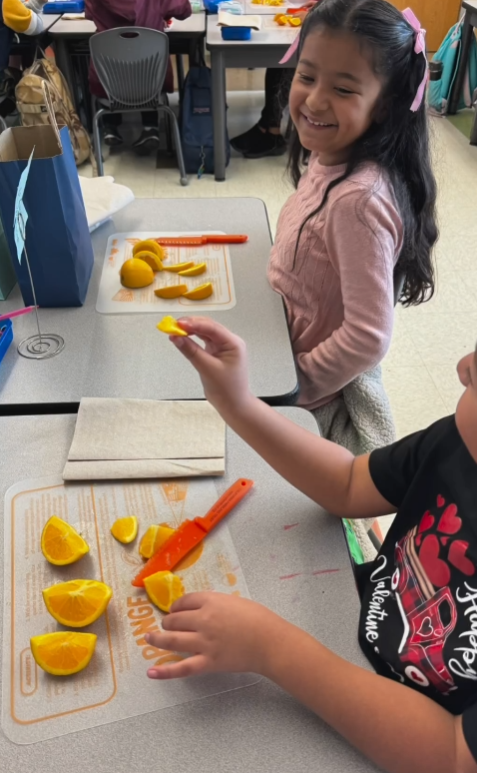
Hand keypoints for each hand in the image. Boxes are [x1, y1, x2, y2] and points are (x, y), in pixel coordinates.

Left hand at [145, 592, 282, 678]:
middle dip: (169, 622)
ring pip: (171, 640)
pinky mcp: (207, 662)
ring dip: (157, 639)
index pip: (184, 601)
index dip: (177, 606)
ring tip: (149, 638)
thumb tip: (197, 609)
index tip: (176, 610)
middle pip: (175, 619)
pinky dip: (164, 672)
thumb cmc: (257, 618)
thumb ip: (214, 604)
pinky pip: (182, 668)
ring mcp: (203, 643)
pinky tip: (151, 671)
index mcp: (210, 601)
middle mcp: (202, 620)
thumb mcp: (233, 601)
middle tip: (168, 625)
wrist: (270, 641)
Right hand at [169, 317, 251, 415]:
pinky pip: (204, 341)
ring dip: (191, 331)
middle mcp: (229, 342)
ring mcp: (223, 347)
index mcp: (233, 343)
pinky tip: (183, 337)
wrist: (234, 405)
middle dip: (191, 325)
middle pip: (208, 327)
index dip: (194, 324)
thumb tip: (176, 338)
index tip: (178, 323)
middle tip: (173, 325)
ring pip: (205, 333)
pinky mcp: (216, 352)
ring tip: (175, 330)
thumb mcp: (207, 369)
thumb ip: (191, 351)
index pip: (212, 328)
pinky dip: (193, 339)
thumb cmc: (226, 390)